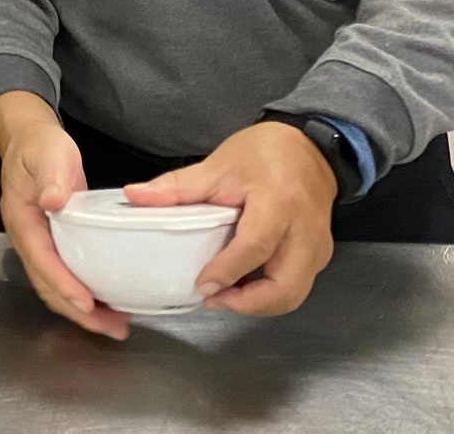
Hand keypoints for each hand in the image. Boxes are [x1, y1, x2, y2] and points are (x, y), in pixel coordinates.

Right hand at [0, 92, 128, 339]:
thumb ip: (51, 176)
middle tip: (113, 328)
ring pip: (54, 287)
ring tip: (115, 325)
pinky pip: (64, 276)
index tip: (87, 304)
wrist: (29, 138)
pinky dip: (84, 294)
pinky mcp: (53, 244)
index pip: (41, 259)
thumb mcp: (48, 153)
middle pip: (46, 285)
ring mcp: (38, 244)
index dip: (63, 284)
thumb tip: (54, 201)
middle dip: (77, 311)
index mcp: (22, 220)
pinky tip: (107, 300)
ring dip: (82, 310)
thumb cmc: (40, 146)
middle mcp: (27, 238)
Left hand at [124, 121, 336, 316]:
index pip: (256, 246)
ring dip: (259, 304)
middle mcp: (305, 231)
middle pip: (287, 286)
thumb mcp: (218, 165)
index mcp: (279, 203)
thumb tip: (134, 195)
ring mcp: (318, 246)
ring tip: (224, 296)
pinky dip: (270, 295)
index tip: (202, 285)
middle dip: (249, 303)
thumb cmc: (263, 153)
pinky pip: (298, 285)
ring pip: (295, 294)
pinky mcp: (319, 255)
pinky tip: (243, 286)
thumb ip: (178, 186)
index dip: (228, 270)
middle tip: (213, 299)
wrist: (308, 148)